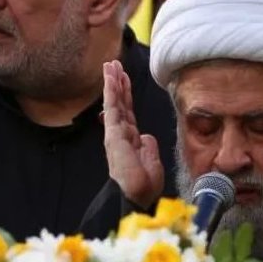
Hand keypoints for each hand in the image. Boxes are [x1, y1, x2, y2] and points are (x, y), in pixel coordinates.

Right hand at [102, 60, 164, 207]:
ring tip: (110, 65)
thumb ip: (148, 146)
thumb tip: (146, 136)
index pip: (127, 113)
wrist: (137, 196)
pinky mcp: (113, 133)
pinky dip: (112, 91)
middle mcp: (120, 135)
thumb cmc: (144, 186)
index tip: (124, 80)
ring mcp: (115, 134)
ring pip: (114, 102)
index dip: (126, 95)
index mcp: (130, 141)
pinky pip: (113, 107)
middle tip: (113, 65)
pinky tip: (110, 77)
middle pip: (119, 104)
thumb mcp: (152, 161)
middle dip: (117, 84)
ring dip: (112, 83)